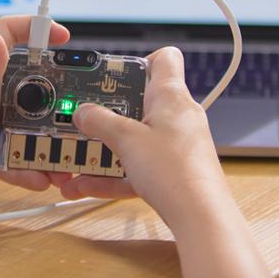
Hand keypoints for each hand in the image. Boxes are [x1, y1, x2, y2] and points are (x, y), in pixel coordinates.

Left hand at [0, 15, 70, 193]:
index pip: (8, 35)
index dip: (35, 28)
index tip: (61, 36)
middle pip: (28, 83)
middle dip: (53, 93)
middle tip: (76, 107)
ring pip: (23, 124)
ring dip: (43, 139)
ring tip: (65, 154)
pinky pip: (10, 159)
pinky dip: (25, 170)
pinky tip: (40, 180)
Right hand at [59, 46, 226, 228]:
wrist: (201, 219)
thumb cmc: (176, 172)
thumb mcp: (126, 140)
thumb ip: (100, 121)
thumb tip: (84, 111)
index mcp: (171, 95)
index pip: (165, 58)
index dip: (139, 60)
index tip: (112, 74)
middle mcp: (178, 115)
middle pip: (140, 102)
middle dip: (109, 112)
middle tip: (85, 116)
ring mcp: (177, 144)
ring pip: (136, 138)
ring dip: (105, 148)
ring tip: (76, 157)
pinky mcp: (174, 170)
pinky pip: (138, 165)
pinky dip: (114, 172)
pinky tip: (86, 185)